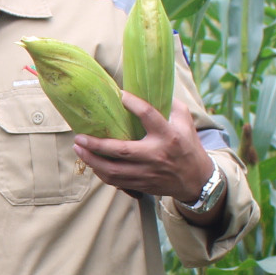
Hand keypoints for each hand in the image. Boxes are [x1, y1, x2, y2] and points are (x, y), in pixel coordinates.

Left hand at [74, 94, 214, 202]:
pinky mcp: (142, 184)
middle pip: (121, 150)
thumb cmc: (188, 147)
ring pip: (113, 171)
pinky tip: (92, 162)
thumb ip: (171, 107)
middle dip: (96, 144)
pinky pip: (116, 182)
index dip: (133, 103)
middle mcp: (156, 155)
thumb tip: (151, 90)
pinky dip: (101, 173)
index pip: (148, 116)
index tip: (120, 95)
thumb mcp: (186, 124)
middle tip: (79, 136)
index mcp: (168, 136)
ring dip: (92, 160)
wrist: (196, 180)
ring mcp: (147, 172)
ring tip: (78, 148)